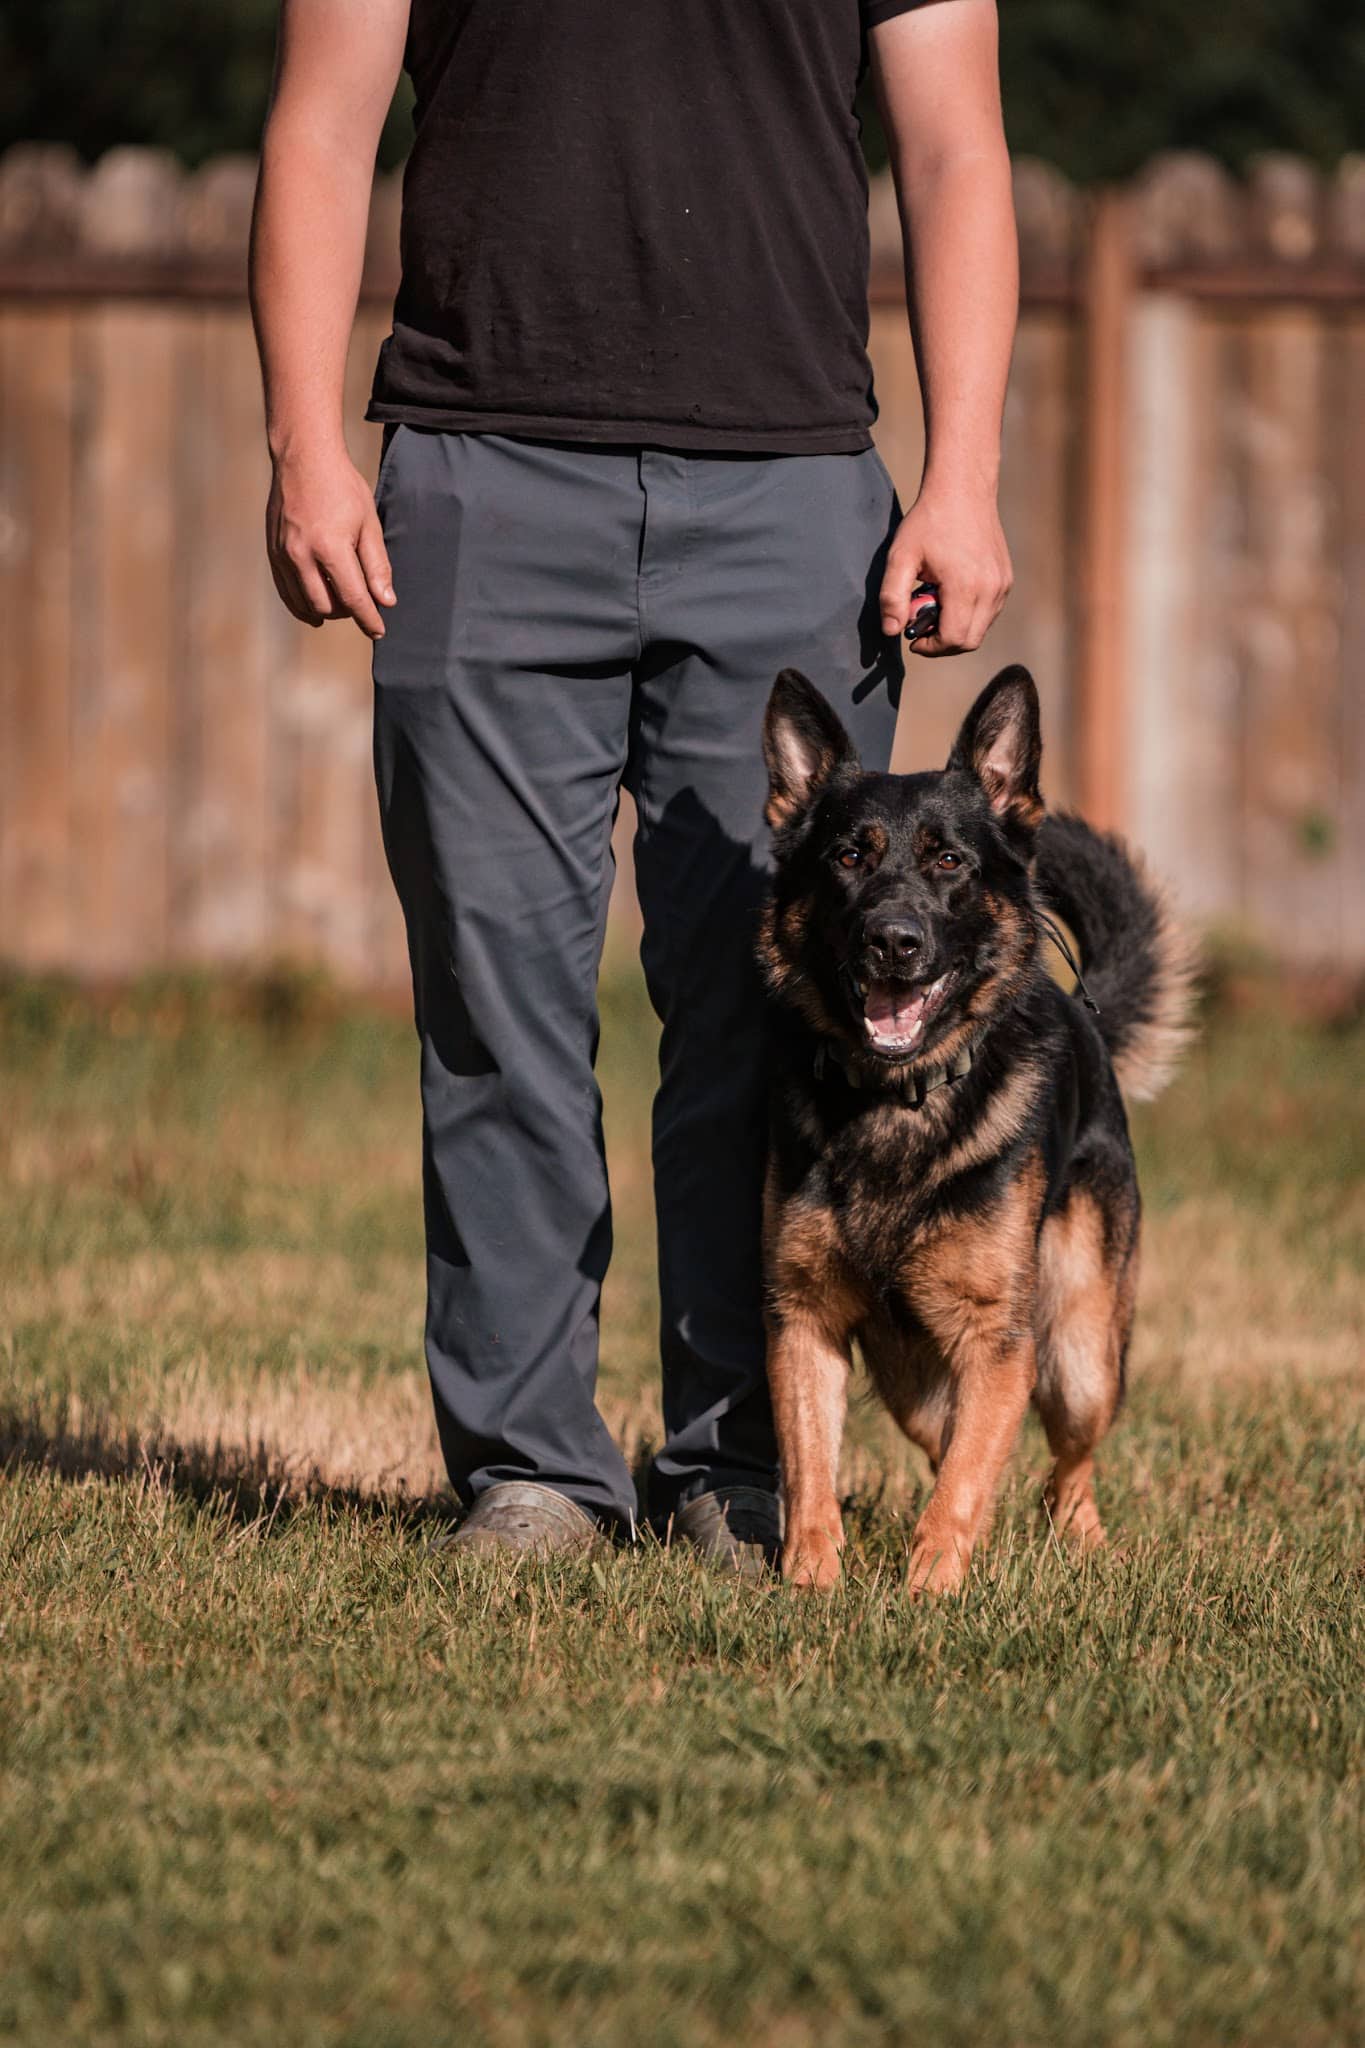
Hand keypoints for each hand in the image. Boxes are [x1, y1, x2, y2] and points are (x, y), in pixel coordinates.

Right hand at [266, 443, 395, 638]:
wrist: (303, 458)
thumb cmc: (342, 487)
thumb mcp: (368, 523)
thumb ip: (377, 565)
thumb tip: (385, 601)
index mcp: (331, 548)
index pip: (354, 598)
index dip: (369, 619)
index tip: (379, 631)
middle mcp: (302, 555)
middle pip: (327, 606)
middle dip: (348, 613)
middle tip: (361, 606)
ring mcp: (283, 555)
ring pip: (305, 603)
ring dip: (326, 611)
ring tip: (341, 607)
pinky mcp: (272, 552)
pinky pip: (286, 592)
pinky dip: (302, 605)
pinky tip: (315, 609)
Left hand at [879, 484, 1011, 655]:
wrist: (963, 489)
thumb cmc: (929, 521)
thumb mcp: (901, 557)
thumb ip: (891, 597)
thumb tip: (891, 632)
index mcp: (965, 586)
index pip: (953, 639)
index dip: (930, 647)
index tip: (913, 638)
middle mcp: (991, 589)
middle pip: (969, 641)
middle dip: (942, 642)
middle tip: (922, 624)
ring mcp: (1002, 585)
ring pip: (981, 629)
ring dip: (956, 628)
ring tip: (935, 603)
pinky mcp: (1006, 579)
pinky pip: (989, 613)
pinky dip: (969, 615)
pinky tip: (950, 594)